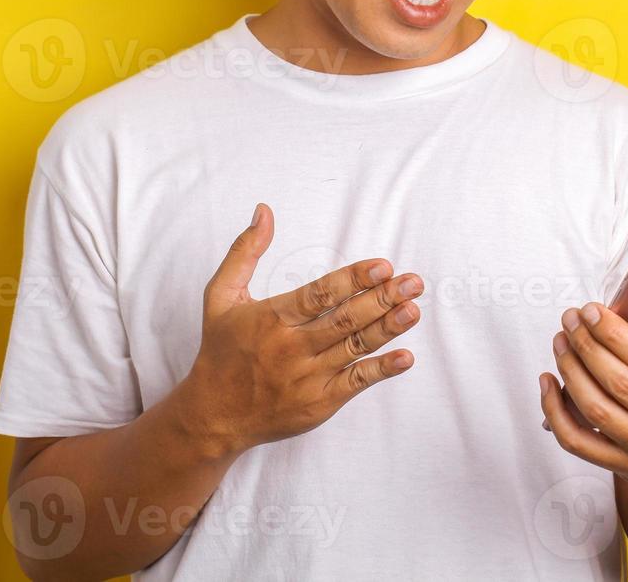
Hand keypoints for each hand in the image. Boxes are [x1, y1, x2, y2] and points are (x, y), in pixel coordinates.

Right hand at [178, 203, 422, 454]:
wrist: (214, 415)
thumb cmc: (221, 351)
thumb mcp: (220, 296)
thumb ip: (245, 251)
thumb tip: (264, 211)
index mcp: (272, 318)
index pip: (320, 294)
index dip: (354, 279)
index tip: (383, 266)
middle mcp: (292, 348)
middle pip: (344, 319)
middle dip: (382, 299)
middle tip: (413, 282)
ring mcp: (308, 378)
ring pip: (355, 347)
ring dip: (388, 328)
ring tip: (413, 309)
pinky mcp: (319, 402)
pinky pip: (356, 383)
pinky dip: (382, 370)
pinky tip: (405, 357)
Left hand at [538, 259, 627, 497]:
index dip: (614, 333)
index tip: (591, 308)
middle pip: (618, 383)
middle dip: (586, 346)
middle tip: (570, 318)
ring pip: (595, 409)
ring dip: (570, 370)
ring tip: (561, 340)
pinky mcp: (621, 465)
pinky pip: (578, 441)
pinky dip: (556, 411)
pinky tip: (549, 381)